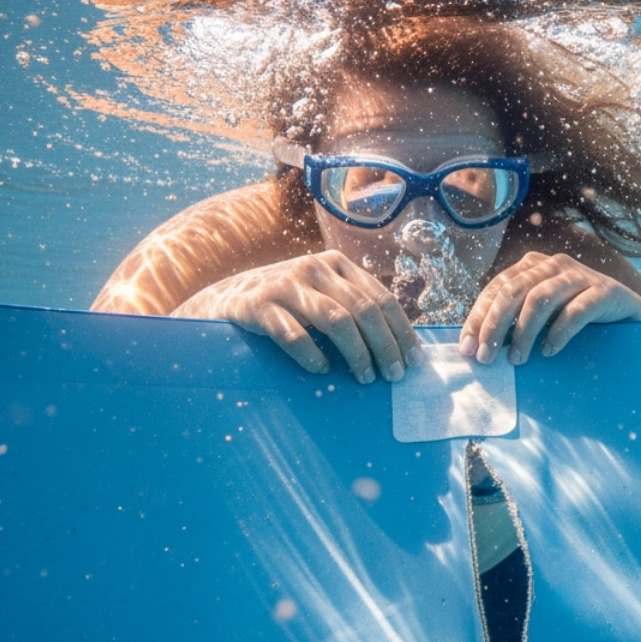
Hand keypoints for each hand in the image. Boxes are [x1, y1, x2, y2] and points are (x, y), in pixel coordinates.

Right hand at [171, 250, 421, 381]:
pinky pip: (293, 333)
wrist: (227, 298)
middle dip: (384, 346)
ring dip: (357, 353)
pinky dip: (311, 355)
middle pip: (364, 310)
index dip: (401, 331)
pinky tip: (322, 371)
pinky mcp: (259, 304)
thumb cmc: (288, 305)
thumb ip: (354, 308)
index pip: (381, 298)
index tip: (413, 362)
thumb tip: (399, 347)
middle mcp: (315, 268)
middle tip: (393, 376)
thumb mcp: (323, 295)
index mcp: (337, 264)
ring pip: (335, 320)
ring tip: (366, 378)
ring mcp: (287, 284)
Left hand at [458, 252, 640, 364]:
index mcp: (533, 266)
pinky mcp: (605, 292)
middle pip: (514, 291)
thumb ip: (515, 319)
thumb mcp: (543, 313)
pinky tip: (549, 350)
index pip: (497, 288)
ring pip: (540, 299)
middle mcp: (554, 265)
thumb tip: (477, 345)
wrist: (629, 314)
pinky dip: (558, 333)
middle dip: (495, 326)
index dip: (479, 317)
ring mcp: (581, 276)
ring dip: (524, 332)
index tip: (467, 347)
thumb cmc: (577, 316)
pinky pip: (576, 311)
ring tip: (517, 359)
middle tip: (487, 358)